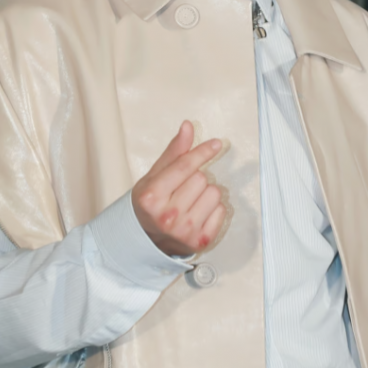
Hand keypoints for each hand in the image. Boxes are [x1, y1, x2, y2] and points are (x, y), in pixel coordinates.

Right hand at [131, 121, 227, 256]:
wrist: (146, 240)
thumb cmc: (150, 204)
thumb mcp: (154, 176)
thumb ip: (174, 152)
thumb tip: (188, 126)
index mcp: (151, 197)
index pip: (184, 167)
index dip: (202, 152)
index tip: (216, 144)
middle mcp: (168, 216)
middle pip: (201, 178)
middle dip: (195, 178)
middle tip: (182, 188)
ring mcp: (185, 230)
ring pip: (214, 193)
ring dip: (206, 192)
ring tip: (190, 200)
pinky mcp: (200, 241)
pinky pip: (221, 210)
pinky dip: (213, 208)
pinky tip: (198, 212)